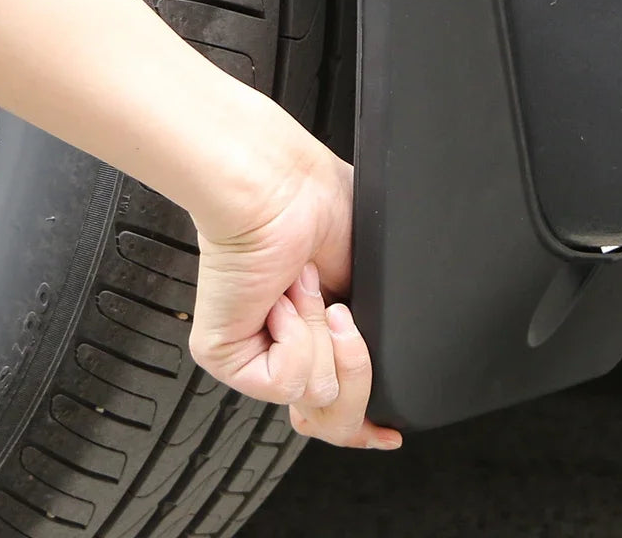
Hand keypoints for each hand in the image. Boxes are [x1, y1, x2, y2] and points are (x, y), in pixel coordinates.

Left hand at [187, 124, 401, 450]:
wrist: (283, 187)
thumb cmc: (321, 204)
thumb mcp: (374, 274)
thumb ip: (382, 324)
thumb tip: (395, 362)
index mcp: (321, 334)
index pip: (340, 406)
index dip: (368, 425)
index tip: (388, 435)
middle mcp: (286, 351)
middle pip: (337, 422)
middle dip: (357, 370)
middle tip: (343, 312)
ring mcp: (256, 355)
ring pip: (321, 400)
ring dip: (325, 333)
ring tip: (303, 285)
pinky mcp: (226, 357)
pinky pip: (288, 382)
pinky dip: (299, 333)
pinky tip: (282, 296)